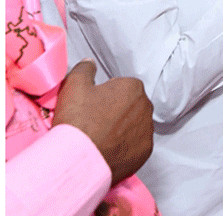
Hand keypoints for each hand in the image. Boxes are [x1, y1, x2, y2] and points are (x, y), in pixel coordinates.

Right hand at [52, 60, 153, 185]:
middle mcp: (146, 107)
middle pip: (131, 105)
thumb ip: (85, 68)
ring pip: (135, 125)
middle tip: (95, 122)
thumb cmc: (78, 119)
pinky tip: (109, 149)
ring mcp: (148, 131)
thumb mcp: (74, 84)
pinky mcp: (146, 152)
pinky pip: (137, 145)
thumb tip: (90, 63)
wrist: (79, 159)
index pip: (121, 87)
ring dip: (123, 129)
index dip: (105, 95)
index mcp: (133, 87)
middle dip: (117, 111)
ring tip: (101, 137)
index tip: (92, 106)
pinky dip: (126, 147)